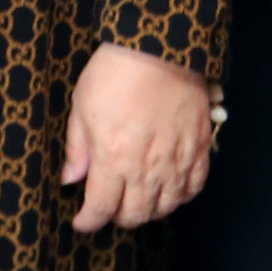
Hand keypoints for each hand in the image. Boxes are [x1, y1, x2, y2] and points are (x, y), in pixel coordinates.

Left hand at [61, 43, 214, 233]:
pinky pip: (194, 188)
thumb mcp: (82, 108)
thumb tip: (71, 178)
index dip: (89, 220)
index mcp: (113, 160)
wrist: (159, 49)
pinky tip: (169, 192)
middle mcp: (147, 169)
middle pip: (135, 214)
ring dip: (149, 211)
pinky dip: (180, 197)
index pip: (101, 207)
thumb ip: (78, 148)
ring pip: (166, 206)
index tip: (81, 222)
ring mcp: (177, 161)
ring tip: (137, 202)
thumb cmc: (114, 74)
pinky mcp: (200, 149)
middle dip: (118, 217)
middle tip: (109, 209)